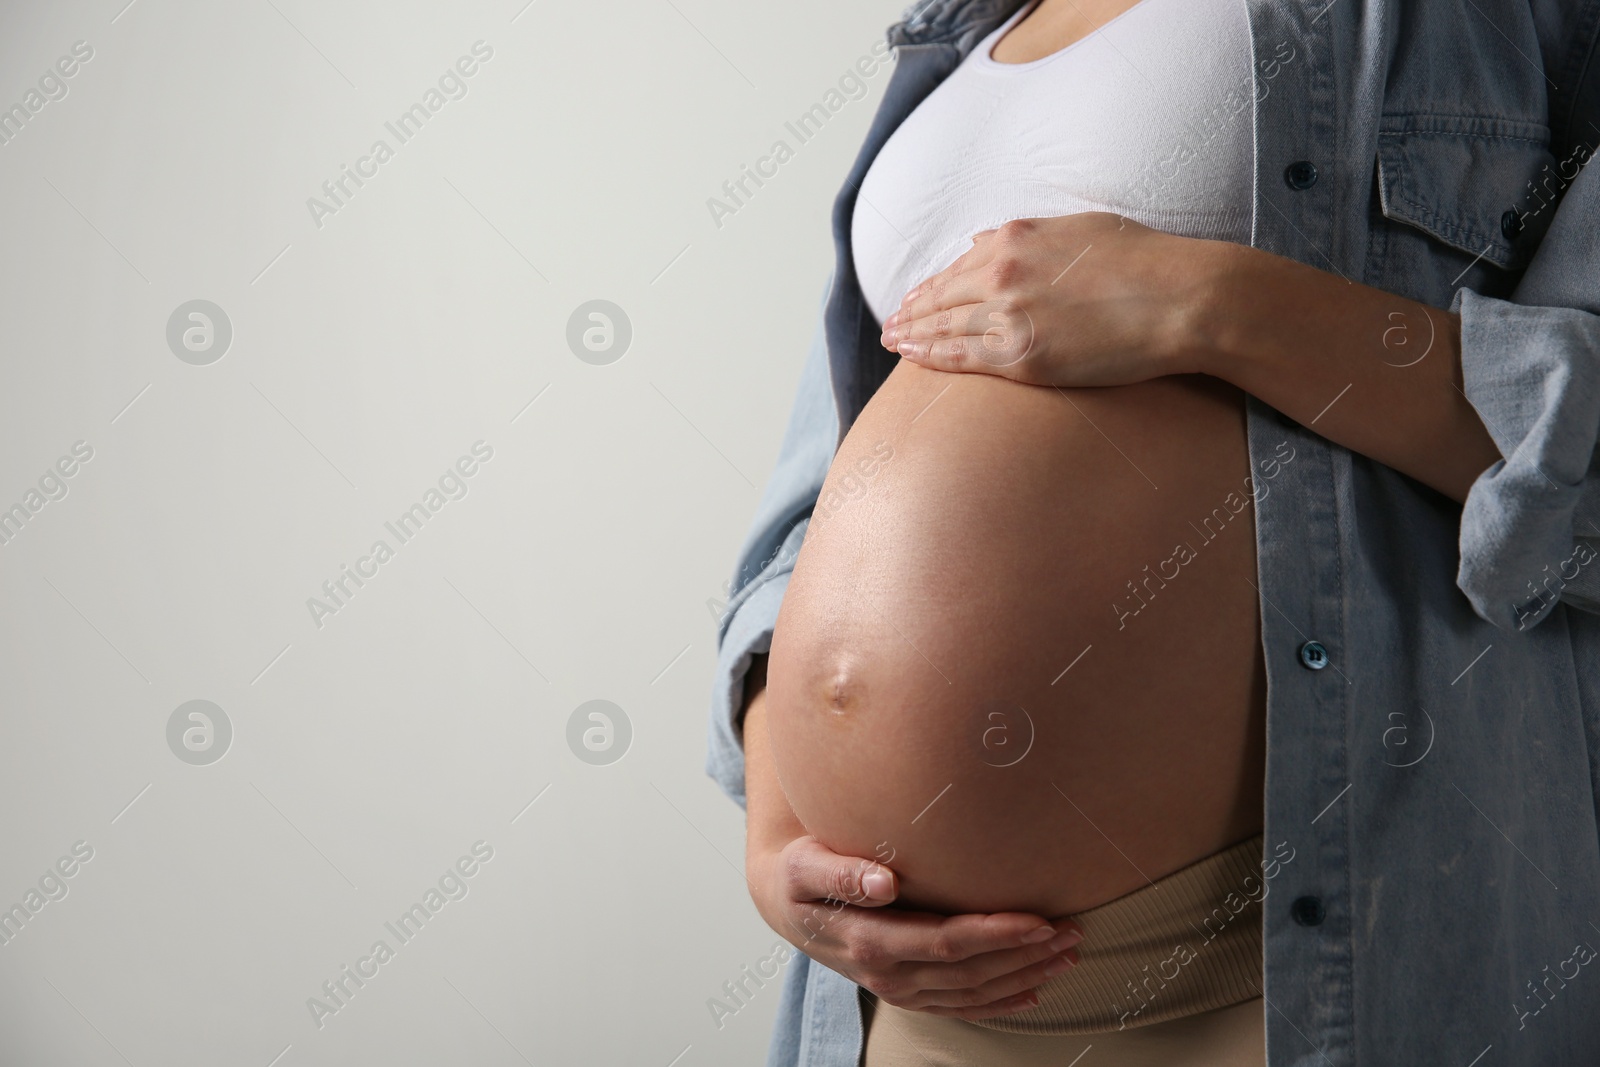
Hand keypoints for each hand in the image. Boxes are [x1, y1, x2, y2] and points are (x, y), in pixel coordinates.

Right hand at [747, 833, 1081, 1019]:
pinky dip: (999, 1002)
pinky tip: (1032, 991)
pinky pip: (960, 1006)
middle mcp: (888, 974)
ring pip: (972, 992)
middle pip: (970, 971)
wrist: (784, 905)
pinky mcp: (906, 992)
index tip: (1038, 920)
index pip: (946, 942)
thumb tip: (884, 882)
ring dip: (1024, 976)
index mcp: (870, 942)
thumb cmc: (799, 875)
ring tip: (1067, 954)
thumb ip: (841, 872)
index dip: (995, 934)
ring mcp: (898, 989)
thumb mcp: (805, 864)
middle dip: (1024, 954)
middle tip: (1072, 931)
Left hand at [880, 213, 1221, 386]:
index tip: (914, 298)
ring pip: (945, 326)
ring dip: (913, 335)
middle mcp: (1002, 272)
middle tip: (891, 326)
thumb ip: (1026, 236)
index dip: (931, 286)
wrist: (1180, 297)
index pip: (958, 266)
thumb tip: (981, 241)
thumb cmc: (1144, 261)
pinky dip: (932, 356)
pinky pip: (962, 357)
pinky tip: (913, 358)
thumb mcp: (1079, 229)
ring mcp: (1008, 315)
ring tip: (893, 342)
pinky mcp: (1022, 356)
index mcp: (1015, 238)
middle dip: (912, 312)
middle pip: (942, 296)